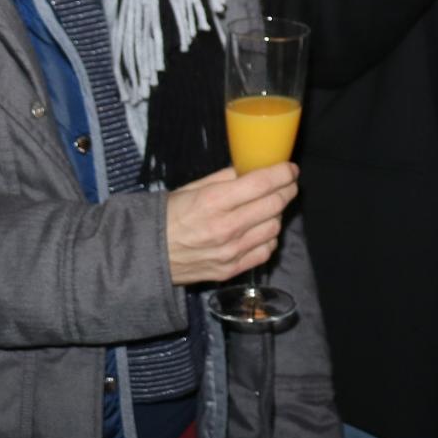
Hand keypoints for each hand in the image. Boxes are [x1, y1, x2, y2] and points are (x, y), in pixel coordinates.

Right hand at [164, 164, 296, 285]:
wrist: (147, 255)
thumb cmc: (170, 216)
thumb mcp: (193, 188)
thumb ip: (225, 177)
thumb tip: (254, 168)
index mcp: (214, 201)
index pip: (263, 183)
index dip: (283, 173)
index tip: (290, 168)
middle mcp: (226, 227)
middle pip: (275, 205)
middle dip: (287, 190)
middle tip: (287, 184)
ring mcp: (230, 252)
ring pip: (275, 228)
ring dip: (277, 214)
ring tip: (269, 207)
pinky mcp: (231, 270)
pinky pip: (265, 251)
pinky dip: (269, 238)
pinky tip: (260, 230)